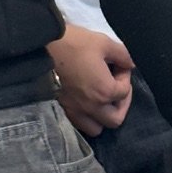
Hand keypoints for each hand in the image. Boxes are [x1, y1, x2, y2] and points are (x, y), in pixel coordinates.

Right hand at [48, 22, 133, 136]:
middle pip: (116, 119)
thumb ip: (123, 56)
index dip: (125, 76)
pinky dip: (86, 118)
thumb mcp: (103, 43)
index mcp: (105, 92)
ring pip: (96, 128)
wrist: (40, 49)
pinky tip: (84, 103)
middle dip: (120, 104)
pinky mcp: (61, 111)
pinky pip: (78, 124)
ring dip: (102, 117)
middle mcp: (92, 107)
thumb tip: (131, 64)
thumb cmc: (74, 44)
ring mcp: (75, 112)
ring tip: (100, 100)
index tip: (118, 64)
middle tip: (116, 88)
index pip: (125, 91)